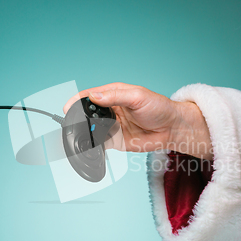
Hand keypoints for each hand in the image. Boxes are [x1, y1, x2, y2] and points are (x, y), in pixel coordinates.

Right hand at [63, 82, 212, 158]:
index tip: (68, 108)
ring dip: (84, 132)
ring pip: (91, 129)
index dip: (77, 101)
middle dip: (78, 118)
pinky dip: (92, 145)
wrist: (172, 129)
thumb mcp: (138, 97)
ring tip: (77, 136)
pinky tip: (88, 146)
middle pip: (87, 113)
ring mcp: (112, 126)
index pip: (90, 95)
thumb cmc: (159, 108)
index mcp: (114, 95)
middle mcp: (110, 110)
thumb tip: (95, 95)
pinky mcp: (115, 141)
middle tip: (71, 124)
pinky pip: (99, 143)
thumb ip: (116, 97)